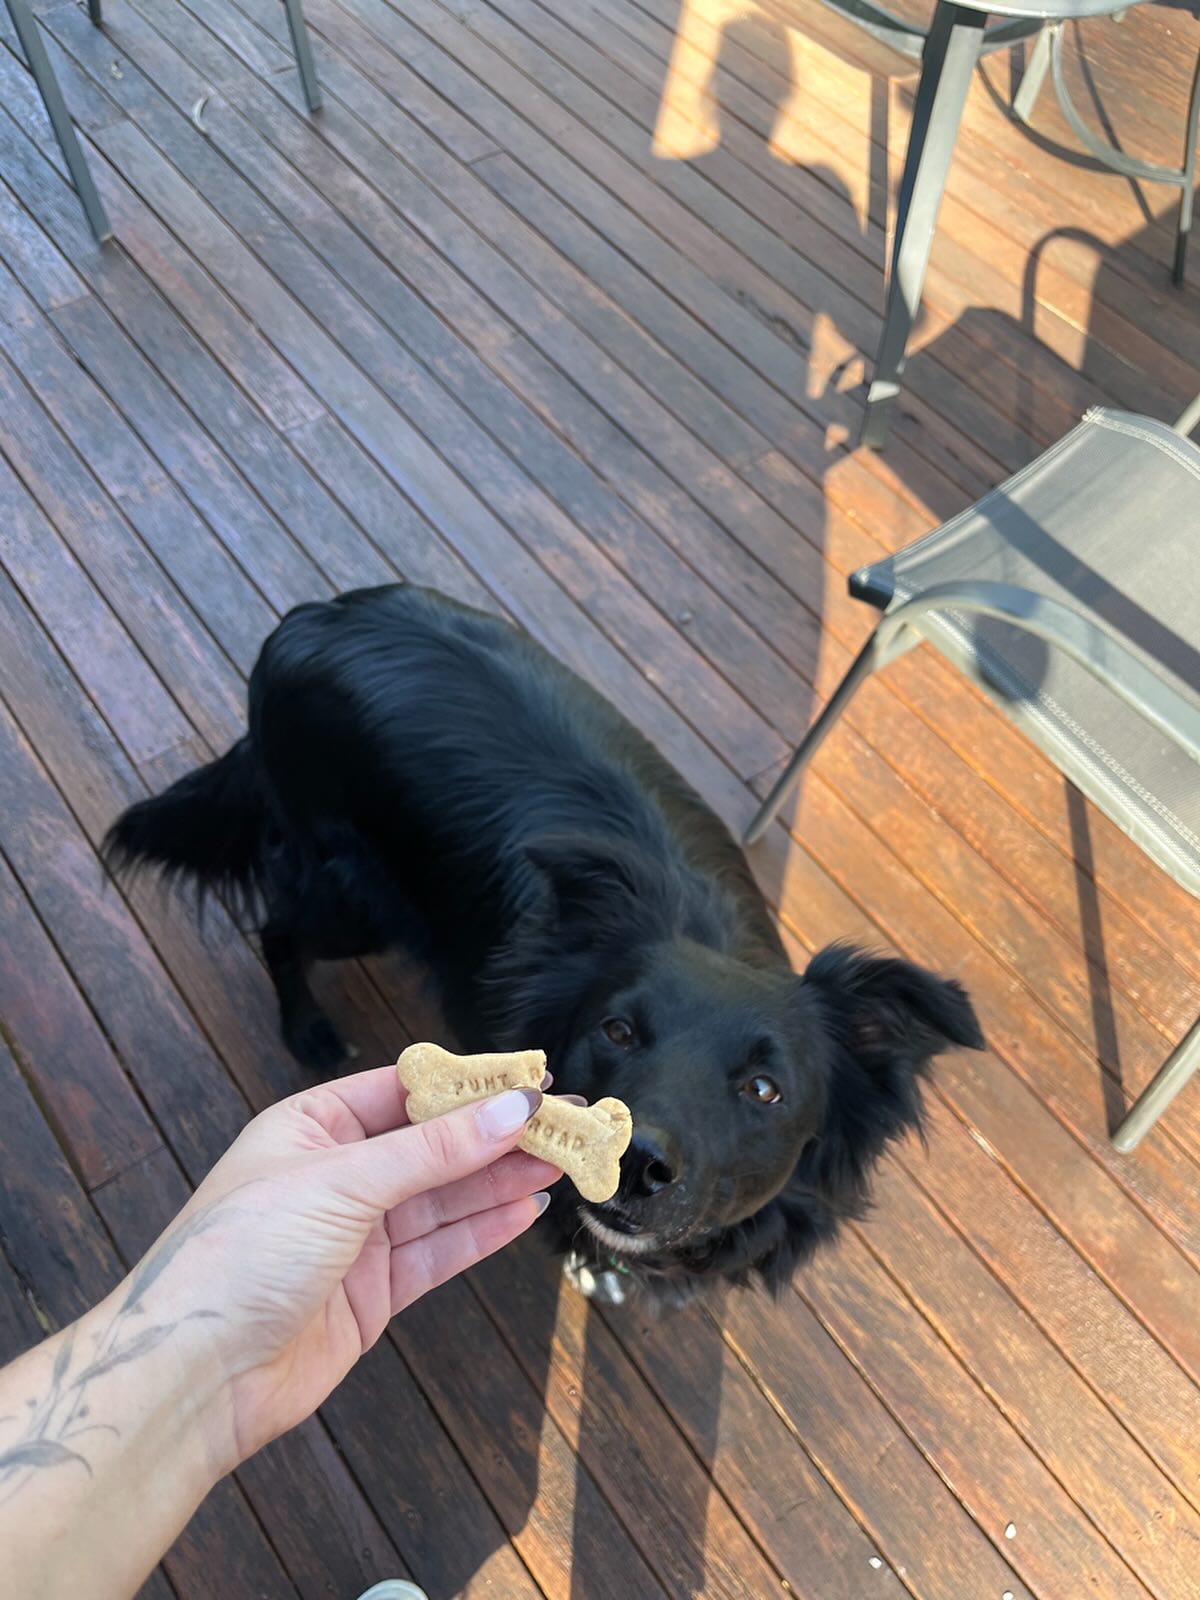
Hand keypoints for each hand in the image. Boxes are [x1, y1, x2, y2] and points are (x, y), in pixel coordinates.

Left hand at [147, 1066, 559, 1469]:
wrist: (194, 1377)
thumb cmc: (239, 1256)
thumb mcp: (341, 1182)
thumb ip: (433, 1150)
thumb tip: (508, 1110)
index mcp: (311, 1128)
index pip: (403, 1090)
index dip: (467, 1085)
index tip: (528, 1079)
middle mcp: (336, 1176)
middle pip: (433, 1146)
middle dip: (497, 1135)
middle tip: (564, 1121)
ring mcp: (356, 1237)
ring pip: (444, 1198)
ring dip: (501, 1180)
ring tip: (562, 1160)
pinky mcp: (372, 1292)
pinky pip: (440, 1250)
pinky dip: (484, 1231)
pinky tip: (524, 1210)